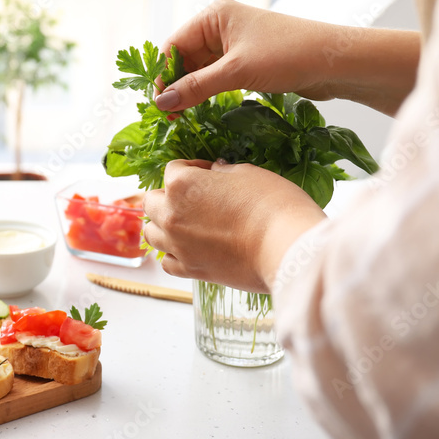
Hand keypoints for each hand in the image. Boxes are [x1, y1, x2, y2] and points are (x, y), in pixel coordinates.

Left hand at [142, 159, 325, 292]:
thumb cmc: (273, 205)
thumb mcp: (248, 173)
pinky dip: (172, 254)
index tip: (207, 172)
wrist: (287, 247)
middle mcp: (172, 215)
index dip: (192, 168)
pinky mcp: (190, 270)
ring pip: (152, 233)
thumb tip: (214, 172)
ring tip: (183, 223)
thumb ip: (222, 173)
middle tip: (193, 198)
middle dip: (168, 196)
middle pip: (153, 202)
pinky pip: (166, 262)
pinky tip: (187, 249)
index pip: (173, 169)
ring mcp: (178, 245)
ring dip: (162, 225)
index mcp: (182, 185)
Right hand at [154, 0, 419, 116]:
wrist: (338, 61)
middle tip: (170, 118)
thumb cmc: (289, 55)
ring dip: (192, 92)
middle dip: (176, 86)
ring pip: (199, 70)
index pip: (173, 46)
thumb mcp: (236, 72)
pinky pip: (217, 77)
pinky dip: (208, 92)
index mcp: (213, 16)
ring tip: (184, 118)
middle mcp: (220, 26)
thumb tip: (160, 103)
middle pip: (184, 58)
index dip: (162, 76)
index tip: (158, 106)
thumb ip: (194, 87)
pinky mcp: (247, 60)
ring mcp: (234, 43)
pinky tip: (203, 110)